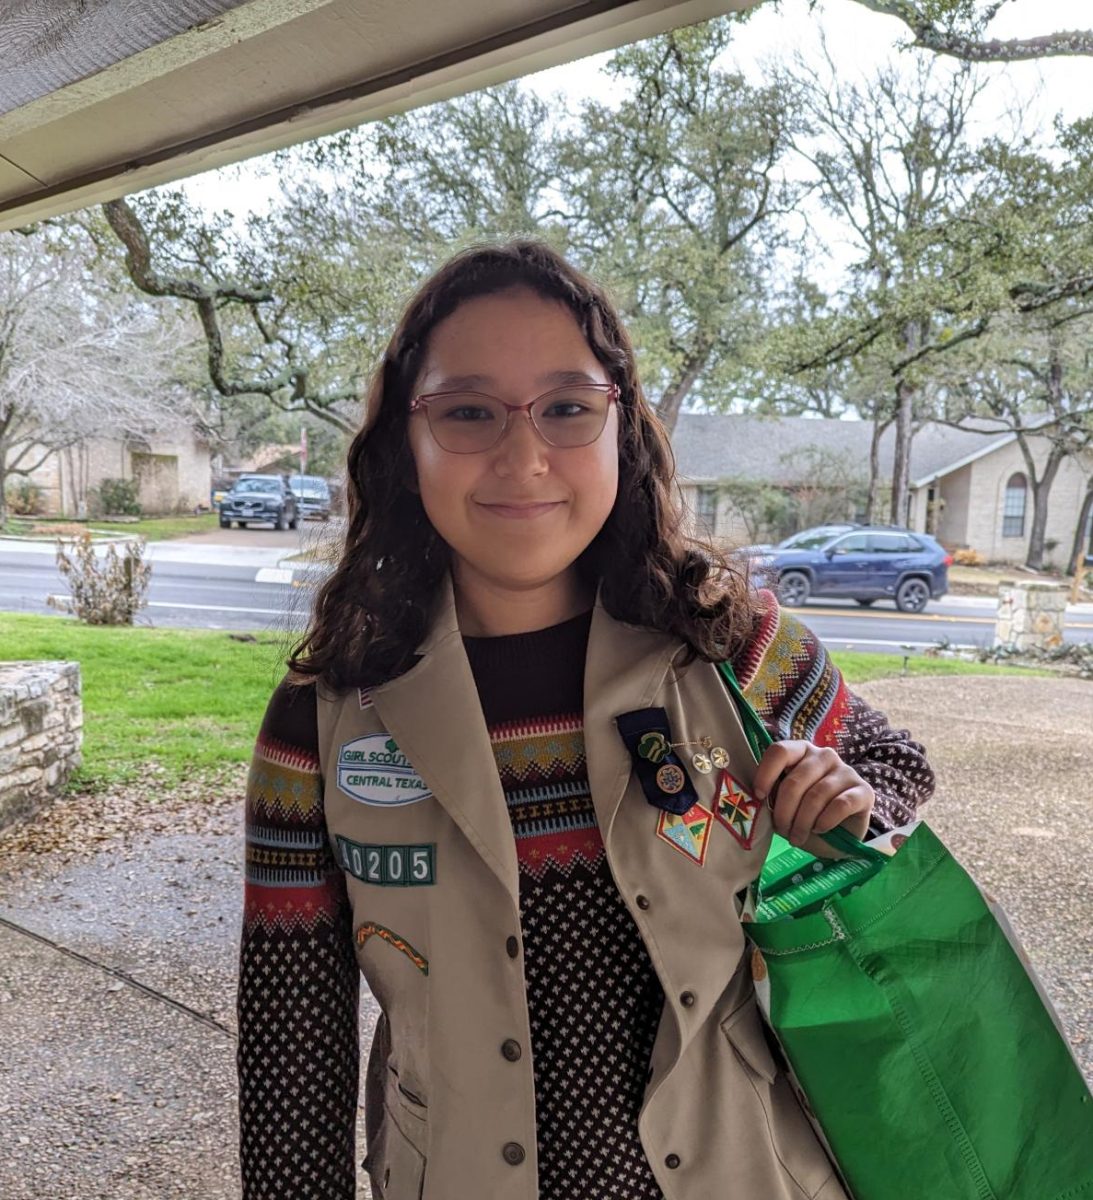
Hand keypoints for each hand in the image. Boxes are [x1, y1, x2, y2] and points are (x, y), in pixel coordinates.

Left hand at [752, 741, 874, 846]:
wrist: (839, 837)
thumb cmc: (806, 816)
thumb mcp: (784, 805)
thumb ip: (773, 794)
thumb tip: (757, 797)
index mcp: (801, 751)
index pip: (780, 751)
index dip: (766, 773)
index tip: (760, 796)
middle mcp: (824, 755)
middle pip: (795, 780)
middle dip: (784, 811)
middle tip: (782, 830)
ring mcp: (846, 771)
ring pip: (816, 795)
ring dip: (802, 822)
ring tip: (797, 837)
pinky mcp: (864, 791)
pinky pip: (840, 804)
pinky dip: (825, 821)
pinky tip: (819, 829)